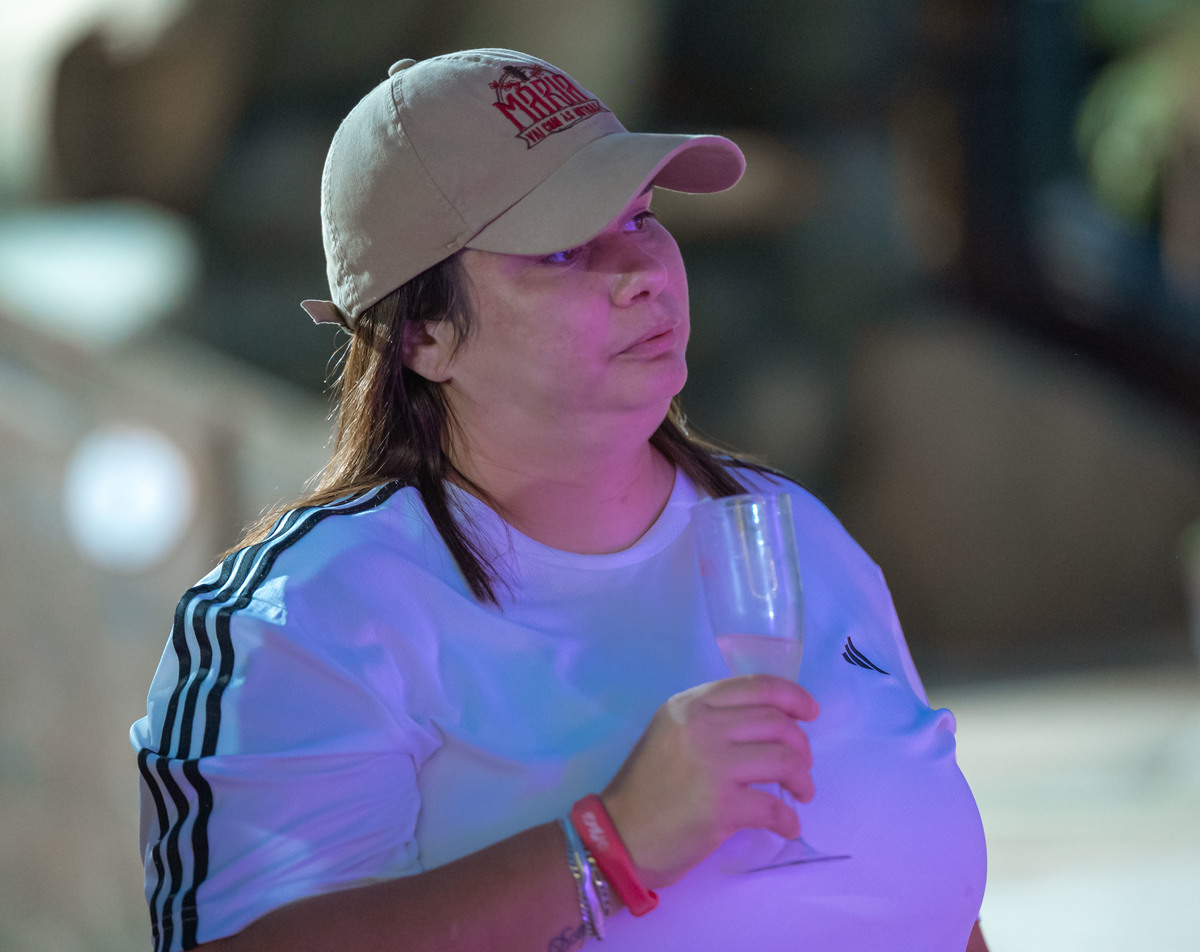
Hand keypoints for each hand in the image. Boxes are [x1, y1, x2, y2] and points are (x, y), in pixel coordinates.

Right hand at [600, 674, 818, 889]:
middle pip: (776, 722)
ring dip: (802, 779)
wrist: (618, 837)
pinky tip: (788, 826)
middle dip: (800, 744)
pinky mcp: (721, 807)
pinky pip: (774, 807)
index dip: (792, 696)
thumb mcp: (669, 733)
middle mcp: (702, 727)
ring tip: (800, 793)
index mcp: (690, 705)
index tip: (810, 712)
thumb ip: (711, 720)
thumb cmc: (646, 787)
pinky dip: (788, 819)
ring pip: (784, 759)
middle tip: (802, 765)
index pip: (755, 686)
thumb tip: (769, 725)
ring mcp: (713, 766)